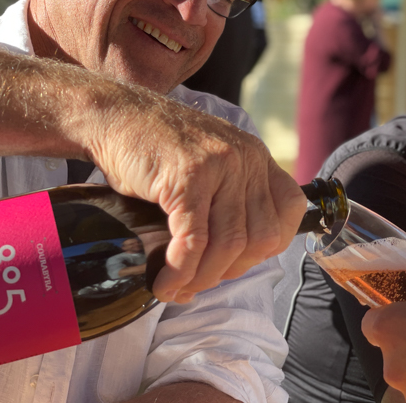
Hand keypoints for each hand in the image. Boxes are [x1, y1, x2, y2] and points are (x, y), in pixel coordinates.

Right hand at [89, 89, 306, 302]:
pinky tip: (165, 281)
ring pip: (229, 245)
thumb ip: (230, 196)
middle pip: (262, 237)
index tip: (238, 262)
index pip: (291, 209)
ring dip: (203, 278)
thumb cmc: (156, 148)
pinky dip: (180, 270)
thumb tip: (234, 261)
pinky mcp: (188, 179)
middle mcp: (245, 158)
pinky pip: (194, 241)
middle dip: (232, 270)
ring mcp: (219, 166)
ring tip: (179, 289)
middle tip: (202, 281)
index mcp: (256, 155)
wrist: (114, 116)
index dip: (269, 246)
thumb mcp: (209, 162)